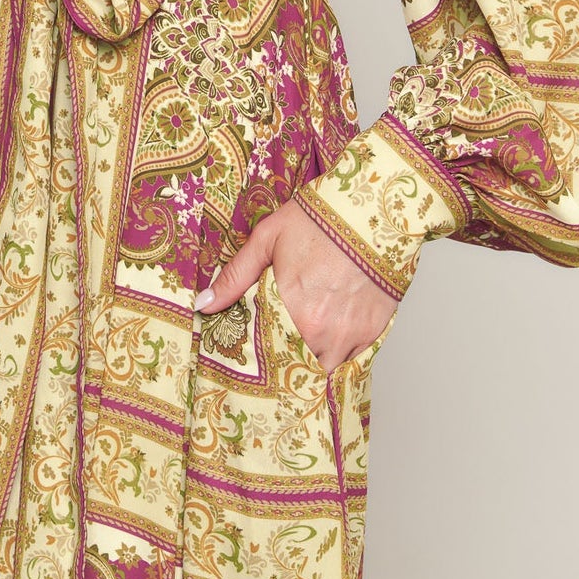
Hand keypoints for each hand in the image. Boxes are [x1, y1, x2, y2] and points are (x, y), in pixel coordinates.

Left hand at [193, 197, 399, 372]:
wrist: (374, 209)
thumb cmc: (320, 219)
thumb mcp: (268, 239)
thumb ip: (235, 276)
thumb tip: (204, 304)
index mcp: (295, 311)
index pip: (267, 355)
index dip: (257, 358)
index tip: (248, 356)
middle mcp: (325, 332)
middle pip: (296, 367)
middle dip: (283, 365)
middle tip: (272, 355)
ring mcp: (352, 335)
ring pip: (325, 369)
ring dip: (310, 362)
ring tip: (299, 347)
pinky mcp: (374, 332)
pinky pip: (350, 359)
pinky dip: (336, 353)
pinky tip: (326, 338)